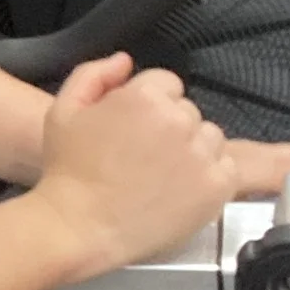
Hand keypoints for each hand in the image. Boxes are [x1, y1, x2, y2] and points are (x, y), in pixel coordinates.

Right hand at [29, 54, 240, 274]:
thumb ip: (94, 75)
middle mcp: (179, 121)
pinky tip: (178, 190)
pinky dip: (209, 178)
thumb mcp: (63, 110)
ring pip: (210, 138)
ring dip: (192, 150)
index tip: (133, 130)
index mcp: (145, 97)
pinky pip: (227, 169)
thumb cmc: (67, 172)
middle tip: (143, 157)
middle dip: (170, 128)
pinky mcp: (217, 187)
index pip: (167, 84)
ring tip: (160, 176)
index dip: (148, 106)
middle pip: (189, 111)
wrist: (79, 228)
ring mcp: (201, 155)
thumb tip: (125, 61)